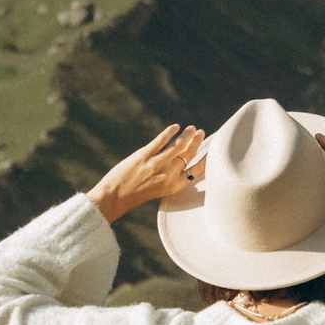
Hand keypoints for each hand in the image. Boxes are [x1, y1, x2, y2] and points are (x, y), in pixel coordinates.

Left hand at [87, 122, 205, 224]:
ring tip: (192, 128)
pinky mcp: (144, 156)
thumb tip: (180, 164)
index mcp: (173, 186)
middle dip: (197, 142)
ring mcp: (156, 165)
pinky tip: (175, 127)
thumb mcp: (158, 190)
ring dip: (187, 135)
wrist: (113, 198)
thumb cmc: (134, 195)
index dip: (206, 159)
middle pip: (189, 155)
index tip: (211, 151)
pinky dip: (169, 132)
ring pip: (178, 146)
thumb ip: (170, 178)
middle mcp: (168, 176)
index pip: (196, 171)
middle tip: (201, 133)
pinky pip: (161, 141)